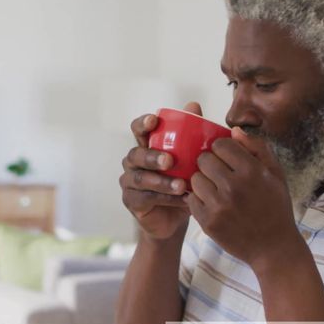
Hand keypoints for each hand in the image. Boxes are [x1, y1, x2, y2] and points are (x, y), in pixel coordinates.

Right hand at [120, 102, 200, 240]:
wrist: (175, 218)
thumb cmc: (181, 183)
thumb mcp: (190, 160)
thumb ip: (191, 133)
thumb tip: (193, 105)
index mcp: (146, 146)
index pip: (138, 130)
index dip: (142, 124)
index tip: (153, 121)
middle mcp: (134, 162)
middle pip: (136, 154)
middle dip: (152, 156)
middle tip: (170, 161)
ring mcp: (130, 182)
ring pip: (140, 178)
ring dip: (161, 181)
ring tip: (182, 186)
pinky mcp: (132, 201)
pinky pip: (145, 198)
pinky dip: (165, 199)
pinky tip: (183, 200)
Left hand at [185, 127, 304, 270]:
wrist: (273, 247)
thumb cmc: (276, 207)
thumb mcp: (276, 174)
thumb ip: (257, 148)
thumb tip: (234, 131)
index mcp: (251, 171)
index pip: (220, 145)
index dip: (221, 149)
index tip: (226, 158)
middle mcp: (233, 186)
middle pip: (204, 160)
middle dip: (209, 164)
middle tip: (218, 174)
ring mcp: (219, 206)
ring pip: (194, 179)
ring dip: (202, 182)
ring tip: (214, 189)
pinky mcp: (208, 222)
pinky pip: (191, 200)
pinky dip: (198, 200)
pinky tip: (211, 204)